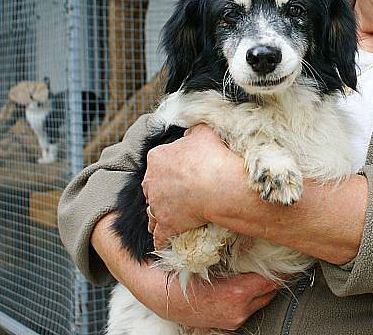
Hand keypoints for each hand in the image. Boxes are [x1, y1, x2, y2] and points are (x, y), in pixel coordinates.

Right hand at [92, 213, 276, 329]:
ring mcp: (235, 319)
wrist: (162, 298)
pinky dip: (254, 294)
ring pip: (263, 300)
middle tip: (279, 255)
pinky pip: (251, 307)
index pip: (272, 279)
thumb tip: (251, 227)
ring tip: (266, 264)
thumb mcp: (206, 253)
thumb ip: (231, 244)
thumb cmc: (183, 273)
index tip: (286, 249)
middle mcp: (239, 310)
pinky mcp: (230, 324)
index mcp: (237, 294)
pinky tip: (251, 279)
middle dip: (275, 273)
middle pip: (271, 290)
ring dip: (265, 284)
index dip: (280, 263)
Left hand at [142, 124, 245, 249]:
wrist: (220, 186)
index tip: (180, 169)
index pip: (158, 161)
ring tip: (168, 216)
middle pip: (151, 186)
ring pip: (152, 211)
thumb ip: (193, 130)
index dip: (169, 165)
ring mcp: (157, 204)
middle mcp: (151, 181)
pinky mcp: (166, 224)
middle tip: (177, 192)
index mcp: (158, 157)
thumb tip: (190, 133)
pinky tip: (163, 242)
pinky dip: (161, 238)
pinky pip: (159, 235)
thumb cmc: (213, 157)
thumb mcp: (204, 132)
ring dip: (158, 213)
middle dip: (161, 189)